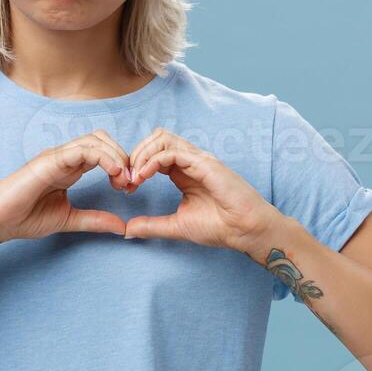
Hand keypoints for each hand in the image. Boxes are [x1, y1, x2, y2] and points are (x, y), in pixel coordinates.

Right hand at [0, 131, 133, 240]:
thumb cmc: (23, 218)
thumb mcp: (68, 219)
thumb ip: (94, 220)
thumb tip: (122, 228)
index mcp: (70, 168)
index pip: (103, 152)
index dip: (122, 165)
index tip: (130, 187)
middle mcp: (64, 157)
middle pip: (102, 140)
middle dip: (123, 157)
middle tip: (130, 182)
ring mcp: (56, 157)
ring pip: (95, 140)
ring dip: (116, 157)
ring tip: (123, 179)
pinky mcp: (49, 161)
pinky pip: (82, 150)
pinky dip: (103, 158)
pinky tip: (113, 173)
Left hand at [121, 128, 284, 251]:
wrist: (245, 231)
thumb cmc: (220, 227)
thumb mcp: (176, 226)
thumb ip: (152, 225)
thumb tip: (126, 230)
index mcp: (184, 172)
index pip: (154, 153)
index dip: (136, 165)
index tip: (126, 188)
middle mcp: (191, 161)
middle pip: (156, 139)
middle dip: (135, 155)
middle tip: (126, 180)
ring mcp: (198, 160)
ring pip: (162, 138)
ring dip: (142, 154)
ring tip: (134, 177)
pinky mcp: (205, 163)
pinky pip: (172, 151)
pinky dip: (153, 161)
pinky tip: (144, 177)